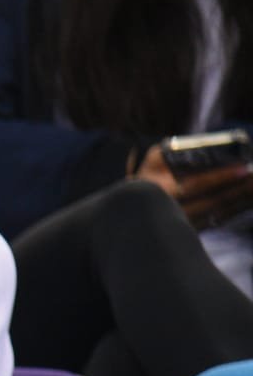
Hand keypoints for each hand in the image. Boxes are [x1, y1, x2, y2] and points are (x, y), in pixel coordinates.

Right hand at [131, 145, 252, 230]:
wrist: (133, 210)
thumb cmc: (145, 179)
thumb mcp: (152, 161)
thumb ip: (171, 151)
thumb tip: (202, 145)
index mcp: (162, 191)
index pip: (196, 184)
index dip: (221, 177)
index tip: (243, 169)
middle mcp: (172, 211)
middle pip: (213, 201)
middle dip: (239, 189)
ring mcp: (183, 224)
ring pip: (218, 213)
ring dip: (241, 201)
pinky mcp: (192, 230)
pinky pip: (218, 221)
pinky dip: (235, 211)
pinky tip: (248, 201)